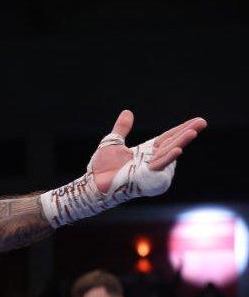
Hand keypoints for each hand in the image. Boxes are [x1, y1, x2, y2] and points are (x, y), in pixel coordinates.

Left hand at [89, 110, 206, 193]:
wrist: (93, 184)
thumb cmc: (102, 168)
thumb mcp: (112, 143)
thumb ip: (122, 128)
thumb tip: (127, 112)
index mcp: (146, 151)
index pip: (167, 137)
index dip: (181, 129)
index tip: (196, 121)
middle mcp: (151, 160)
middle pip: (172, 143)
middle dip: (187, 132)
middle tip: (203, 122)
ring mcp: (149, 169)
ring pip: (168, 154)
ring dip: (181, 143)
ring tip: (193, 132)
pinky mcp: (145, 177)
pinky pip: (158, 166)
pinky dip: (168, 158)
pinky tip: (178, 150)